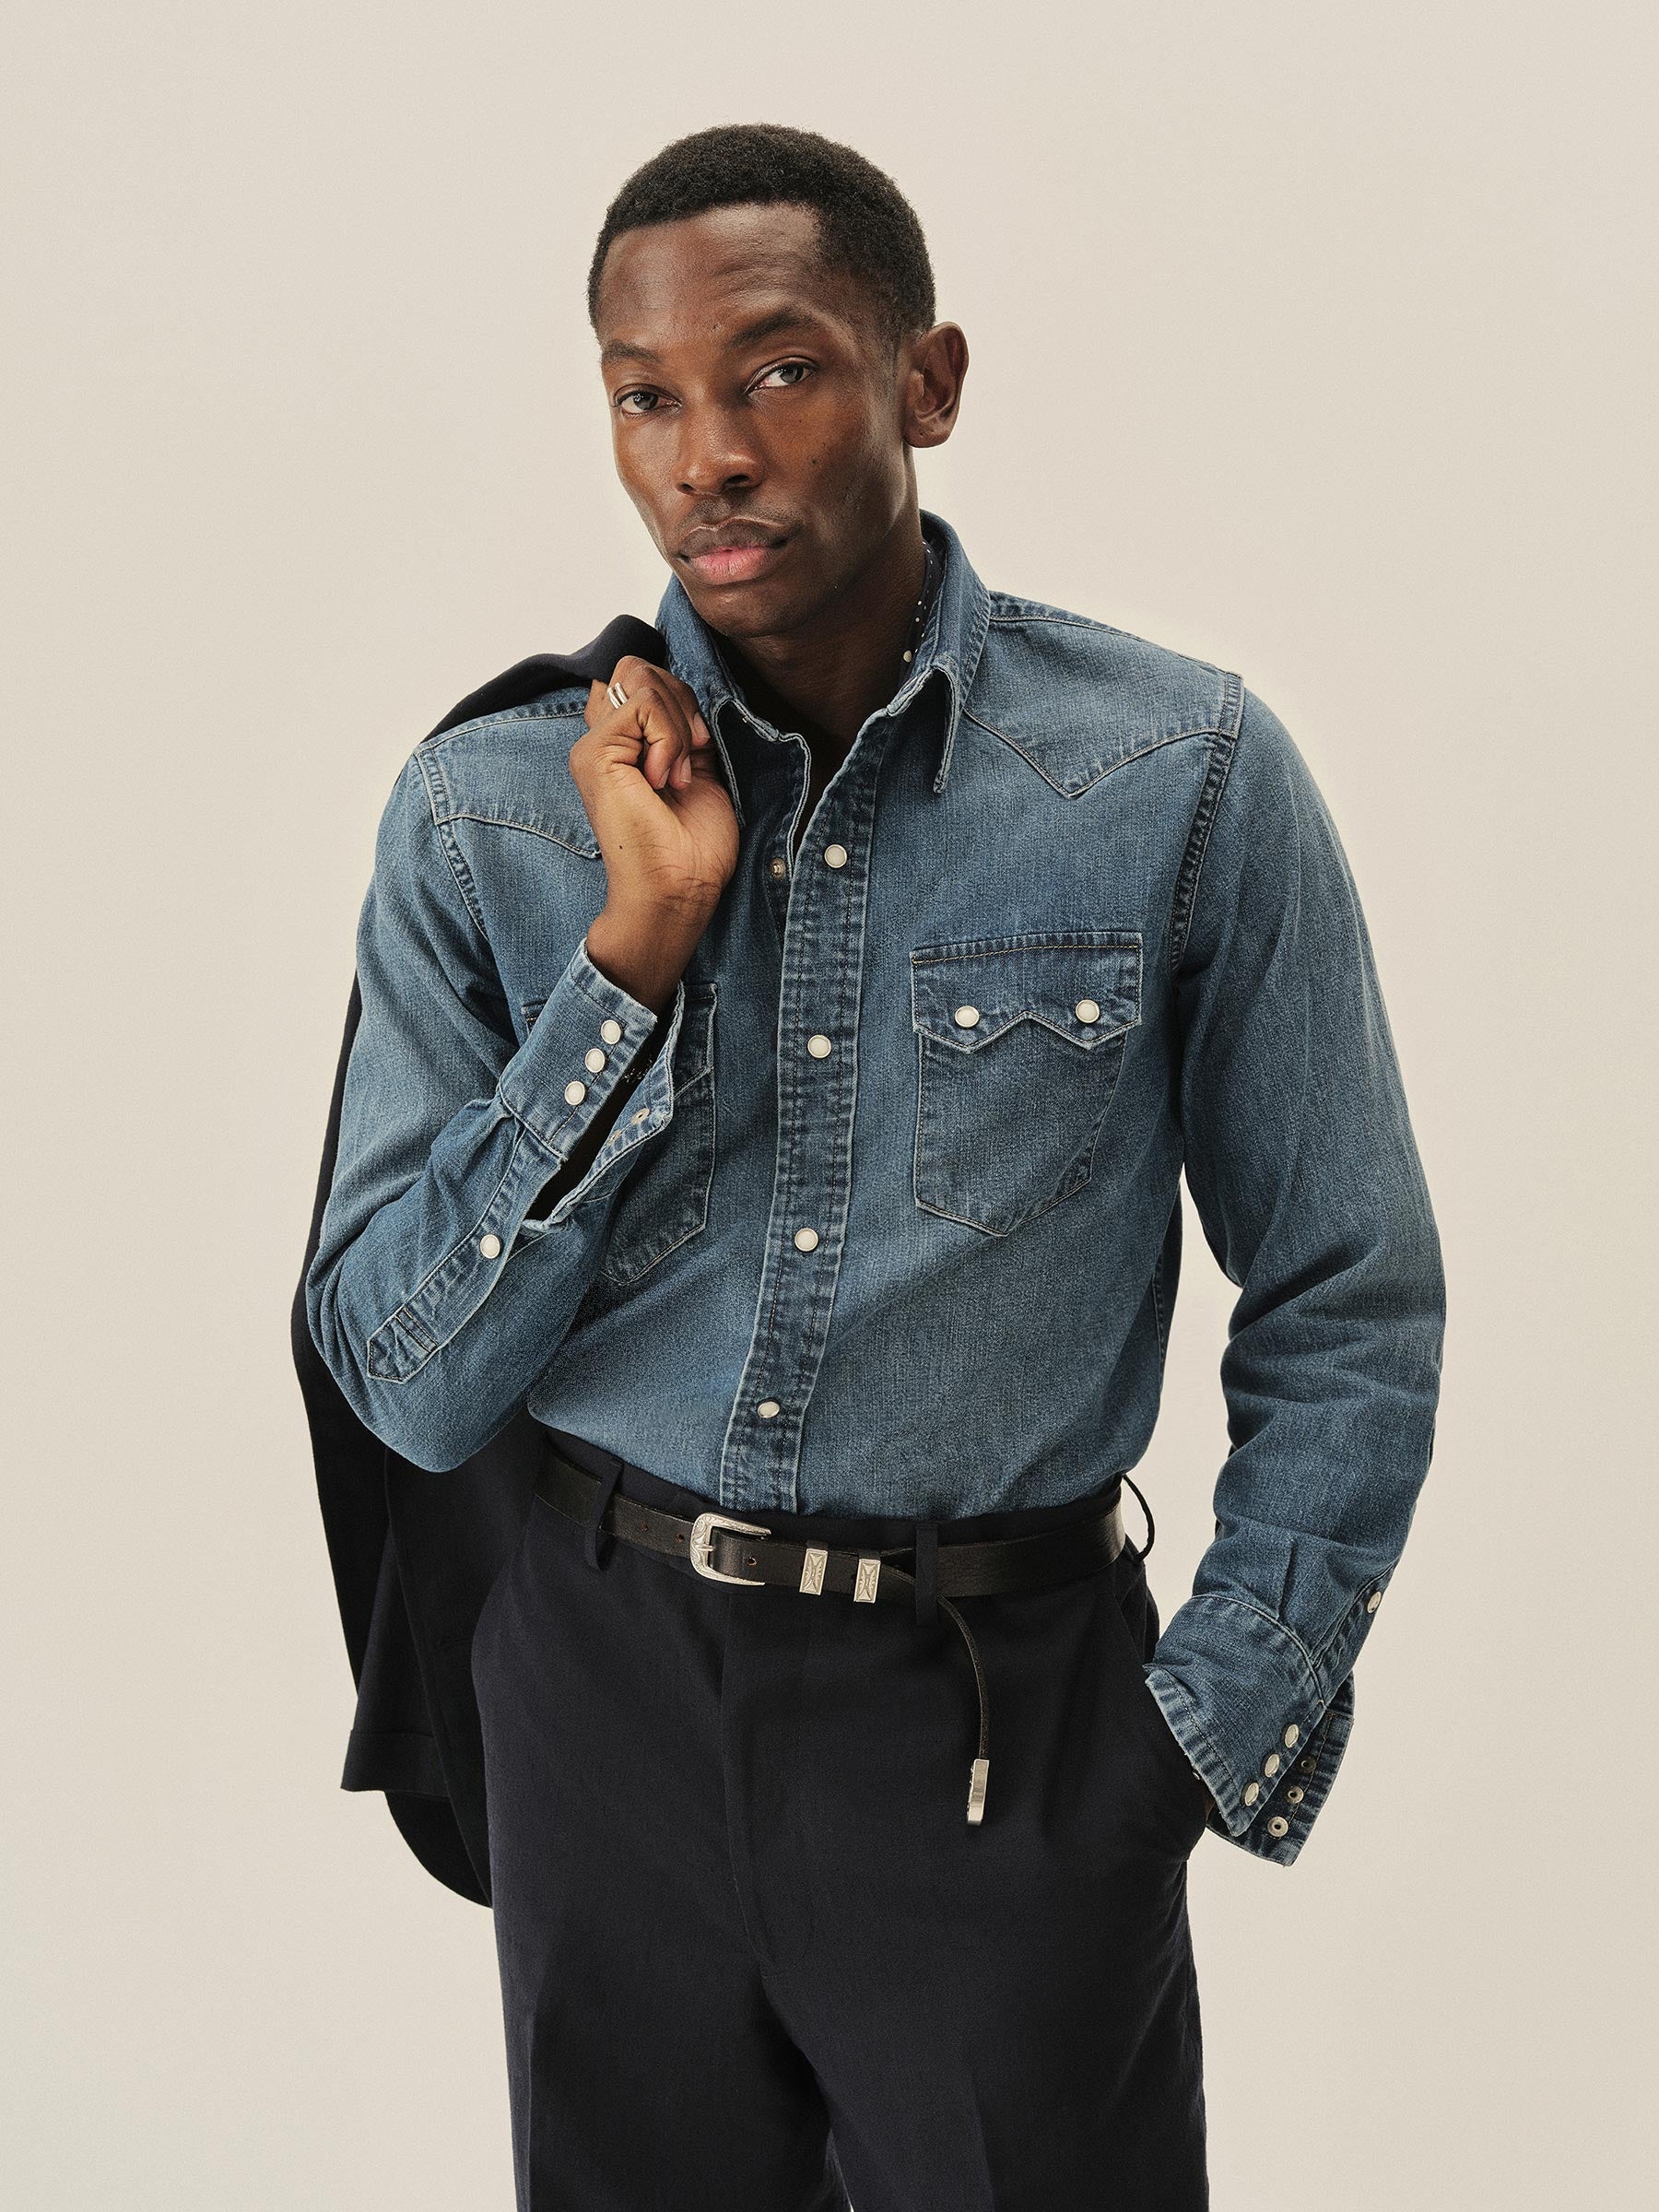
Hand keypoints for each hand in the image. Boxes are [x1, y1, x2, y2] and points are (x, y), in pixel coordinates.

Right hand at [571, 660, 738, 929]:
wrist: (680, 888)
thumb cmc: (691, 846)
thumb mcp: (697, 768)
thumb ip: (682, 728)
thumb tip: (683, 693)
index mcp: (622, 745)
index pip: (639, 677)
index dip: (676, 695)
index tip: (699, 741)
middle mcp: (601, 741)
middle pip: (636, 668)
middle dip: (681, 700)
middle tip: (694, 754)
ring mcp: (593, 747)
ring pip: (641, 679)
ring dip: (679, 725)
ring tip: (680, 774)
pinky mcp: (596, 755)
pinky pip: (643, 704)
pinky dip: (671, 737)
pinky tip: (667, 778)